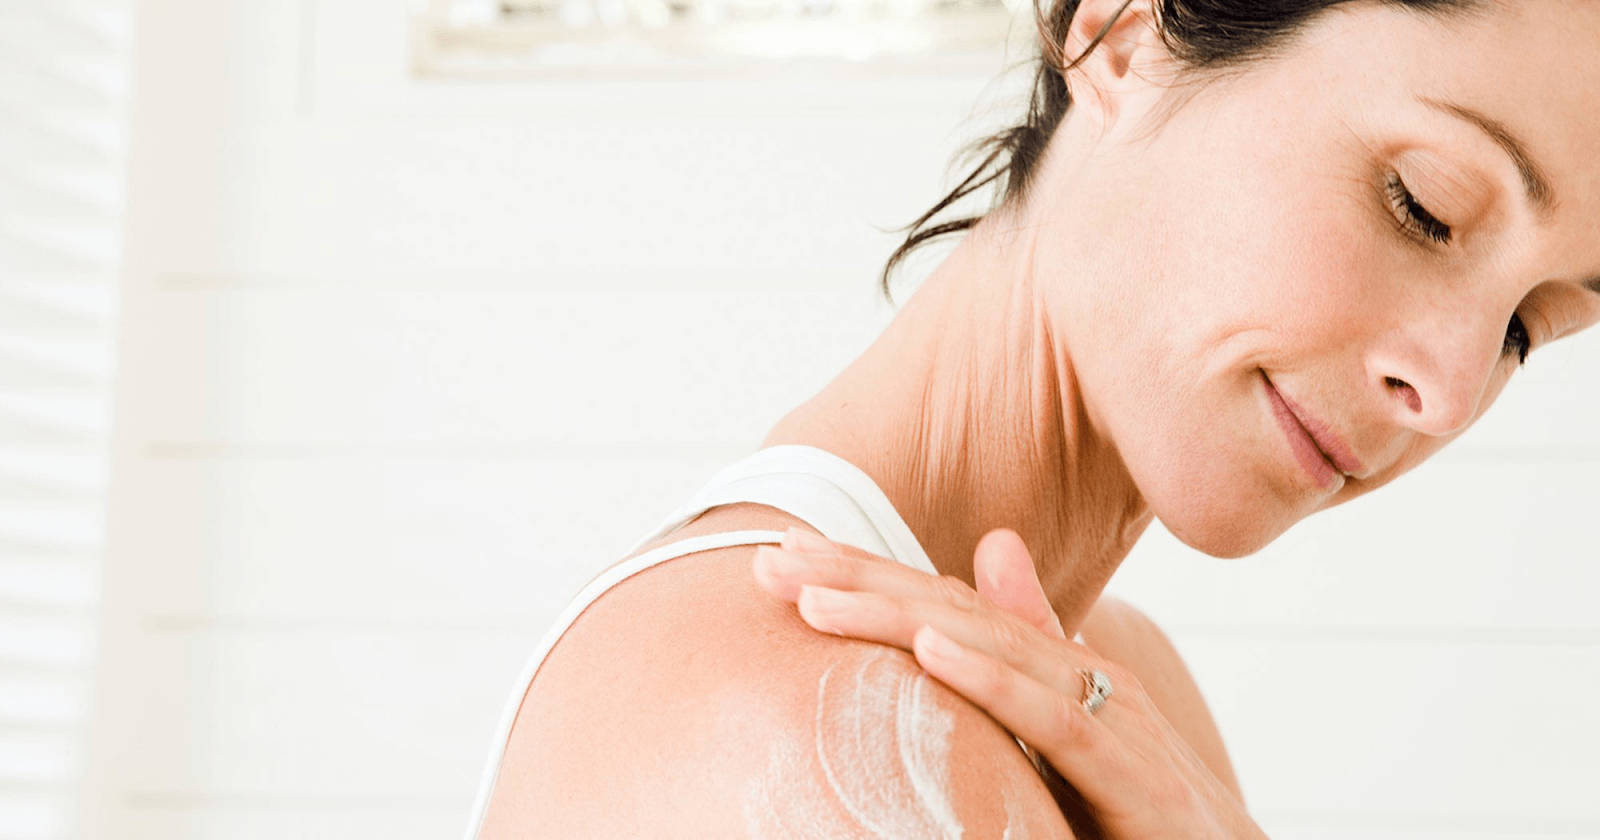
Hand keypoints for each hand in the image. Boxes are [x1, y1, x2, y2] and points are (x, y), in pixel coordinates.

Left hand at [751, 526, 1267, 839]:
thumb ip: (1029, 652)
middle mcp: (1087, 678)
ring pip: (994, 650)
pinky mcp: (1136, 779)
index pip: (946, 605)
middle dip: (859, 582)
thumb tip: (992, 552)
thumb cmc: (1146, 819)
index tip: (781, 560)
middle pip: (955, 611)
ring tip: (816, 598)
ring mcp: (1116, 722)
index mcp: (1061, 670)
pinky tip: (933, 650)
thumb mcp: (1071, 739)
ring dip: (898, 616)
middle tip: (768, 562)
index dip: (864, 577)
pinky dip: (993, 679)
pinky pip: (1056, 720)